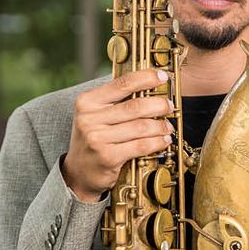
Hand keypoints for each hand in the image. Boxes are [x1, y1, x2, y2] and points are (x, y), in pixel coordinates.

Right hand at [61, 69, 173, 200]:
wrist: (79, 172)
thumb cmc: (94, 139)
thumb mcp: (96, 115)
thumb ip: (117, 100)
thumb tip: (151, 84)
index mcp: (87, 101)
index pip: (122, 84)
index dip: (146, 78)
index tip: (163, 77)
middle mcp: (89, 118)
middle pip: (135, 106)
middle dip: (159, 105)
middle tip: (169, 105)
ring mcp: (97, 138)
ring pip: (141, 127)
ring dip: (160, 126)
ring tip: (168, 126)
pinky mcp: (108, 157)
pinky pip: (141, 145)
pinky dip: (157, 142)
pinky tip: (164, 140)